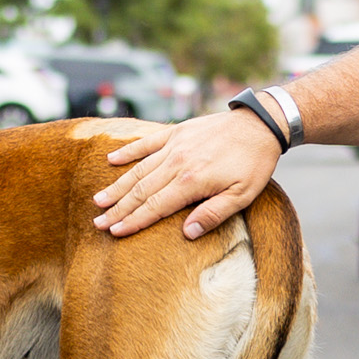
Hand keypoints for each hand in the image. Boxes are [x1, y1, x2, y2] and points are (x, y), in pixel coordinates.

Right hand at [93, 111, 281, 238]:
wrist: (260, 124)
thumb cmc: (254, 164)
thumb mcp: (242, 195)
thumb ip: (213, 214)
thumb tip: (186, 233)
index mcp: (191, 181)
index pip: (155, 207)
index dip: (133, 221)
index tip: (115, 232)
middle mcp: (177, 162)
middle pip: (141, 190)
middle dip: (118, 209)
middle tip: (98, 223)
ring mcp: (175, 145)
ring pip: (139, 169)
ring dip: (117, 186)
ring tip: (99, 200)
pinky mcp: (177, 132)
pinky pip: (147, 143)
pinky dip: (128, 152)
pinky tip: (111, 160)